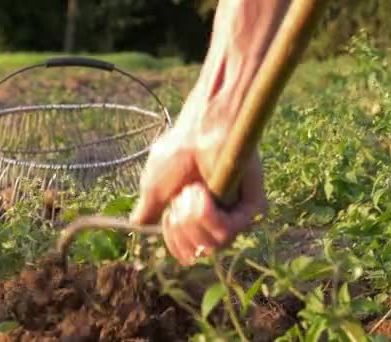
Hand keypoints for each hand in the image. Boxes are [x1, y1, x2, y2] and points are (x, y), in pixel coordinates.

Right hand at [129, 123, 266, 265]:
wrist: (200, 127)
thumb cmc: (179, 150)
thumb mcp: (153, 186)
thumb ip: (149, 211)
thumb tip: (138, 225)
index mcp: (198, 216)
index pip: (186, 251)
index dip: (172, 239)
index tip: (168, 215)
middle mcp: (219, 218)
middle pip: (198, 253)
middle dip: (181, 227)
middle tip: (181, 196)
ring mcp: (237, 213)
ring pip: (212, 246)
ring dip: (192, 218)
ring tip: (193, 190)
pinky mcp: (253, 207)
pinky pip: (226, 232)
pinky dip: (207, 213)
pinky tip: (202, 191)